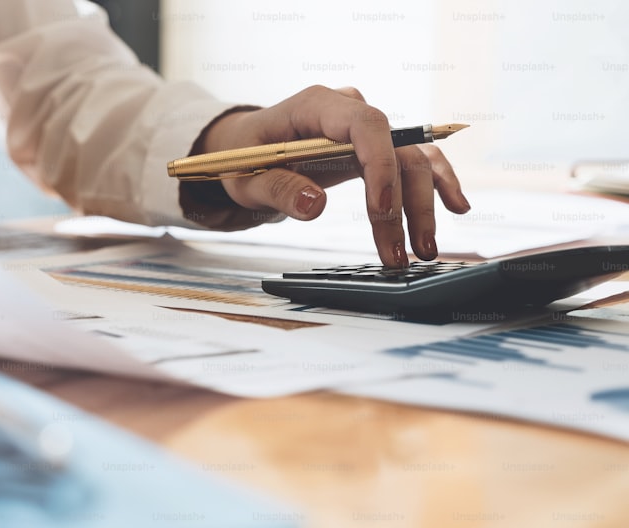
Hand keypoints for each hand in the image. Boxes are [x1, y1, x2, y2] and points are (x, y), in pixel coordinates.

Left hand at [192, 86, 470, 266]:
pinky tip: (455, 206)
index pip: (365, 124)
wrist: (245, 150)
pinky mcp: (372, 149)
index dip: (380, 165)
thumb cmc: (242, 159)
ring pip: (411, 159)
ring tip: (424, 249)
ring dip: (422, 205)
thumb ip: (276, 189)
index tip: (383, 209)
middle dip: (405, 203)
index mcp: (316, 106)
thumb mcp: (245, 177)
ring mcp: (364, 130)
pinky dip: (434, 184)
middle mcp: (348, 111)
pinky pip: (411, 161)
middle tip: (405, 251)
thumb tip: (313, 204)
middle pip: (396, 149)